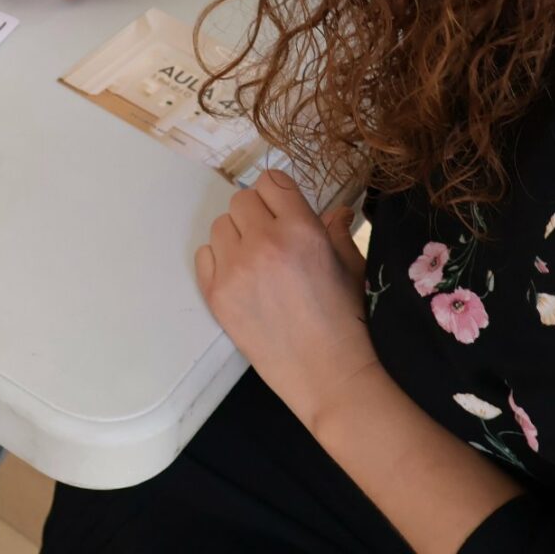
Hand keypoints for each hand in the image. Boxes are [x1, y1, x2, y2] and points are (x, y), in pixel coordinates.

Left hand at [196, 172, 377, 431]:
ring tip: (258, 262)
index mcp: (300, 230)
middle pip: (241, 200)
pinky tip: (242, 279)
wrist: (325, 373)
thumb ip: (336, 231)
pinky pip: (204, 254)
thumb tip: (335, 210)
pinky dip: (220, 261)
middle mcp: (263, 243)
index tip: (284, 209)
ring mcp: (234, 269)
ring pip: (220, 226)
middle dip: (258, 214)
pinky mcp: (215, 293)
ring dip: (237, 236)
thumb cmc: (346, 319)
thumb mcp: (350, 267)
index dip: (278, 194)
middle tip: (272, 239)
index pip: (271, 181)